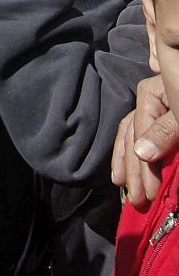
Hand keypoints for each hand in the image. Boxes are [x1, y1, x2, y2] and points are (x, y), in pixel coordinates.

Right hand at [114, 75, 176, 208]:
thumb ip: (165, 132)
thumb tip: (141, 153)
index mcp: (152, 92)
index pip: (140, 131)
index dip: (143, 164)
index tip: (148, 191)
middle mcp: (148, 97)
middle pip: (133, 135)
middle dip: (134, 169)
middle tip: (136, 198)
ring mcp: (154, 106)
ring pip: (131, 135)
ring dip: (128, 163)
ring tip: (124, 187)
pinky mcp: (161, 116)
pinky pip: (136, 133)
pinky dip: (131, 152)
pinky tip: (125, 167)